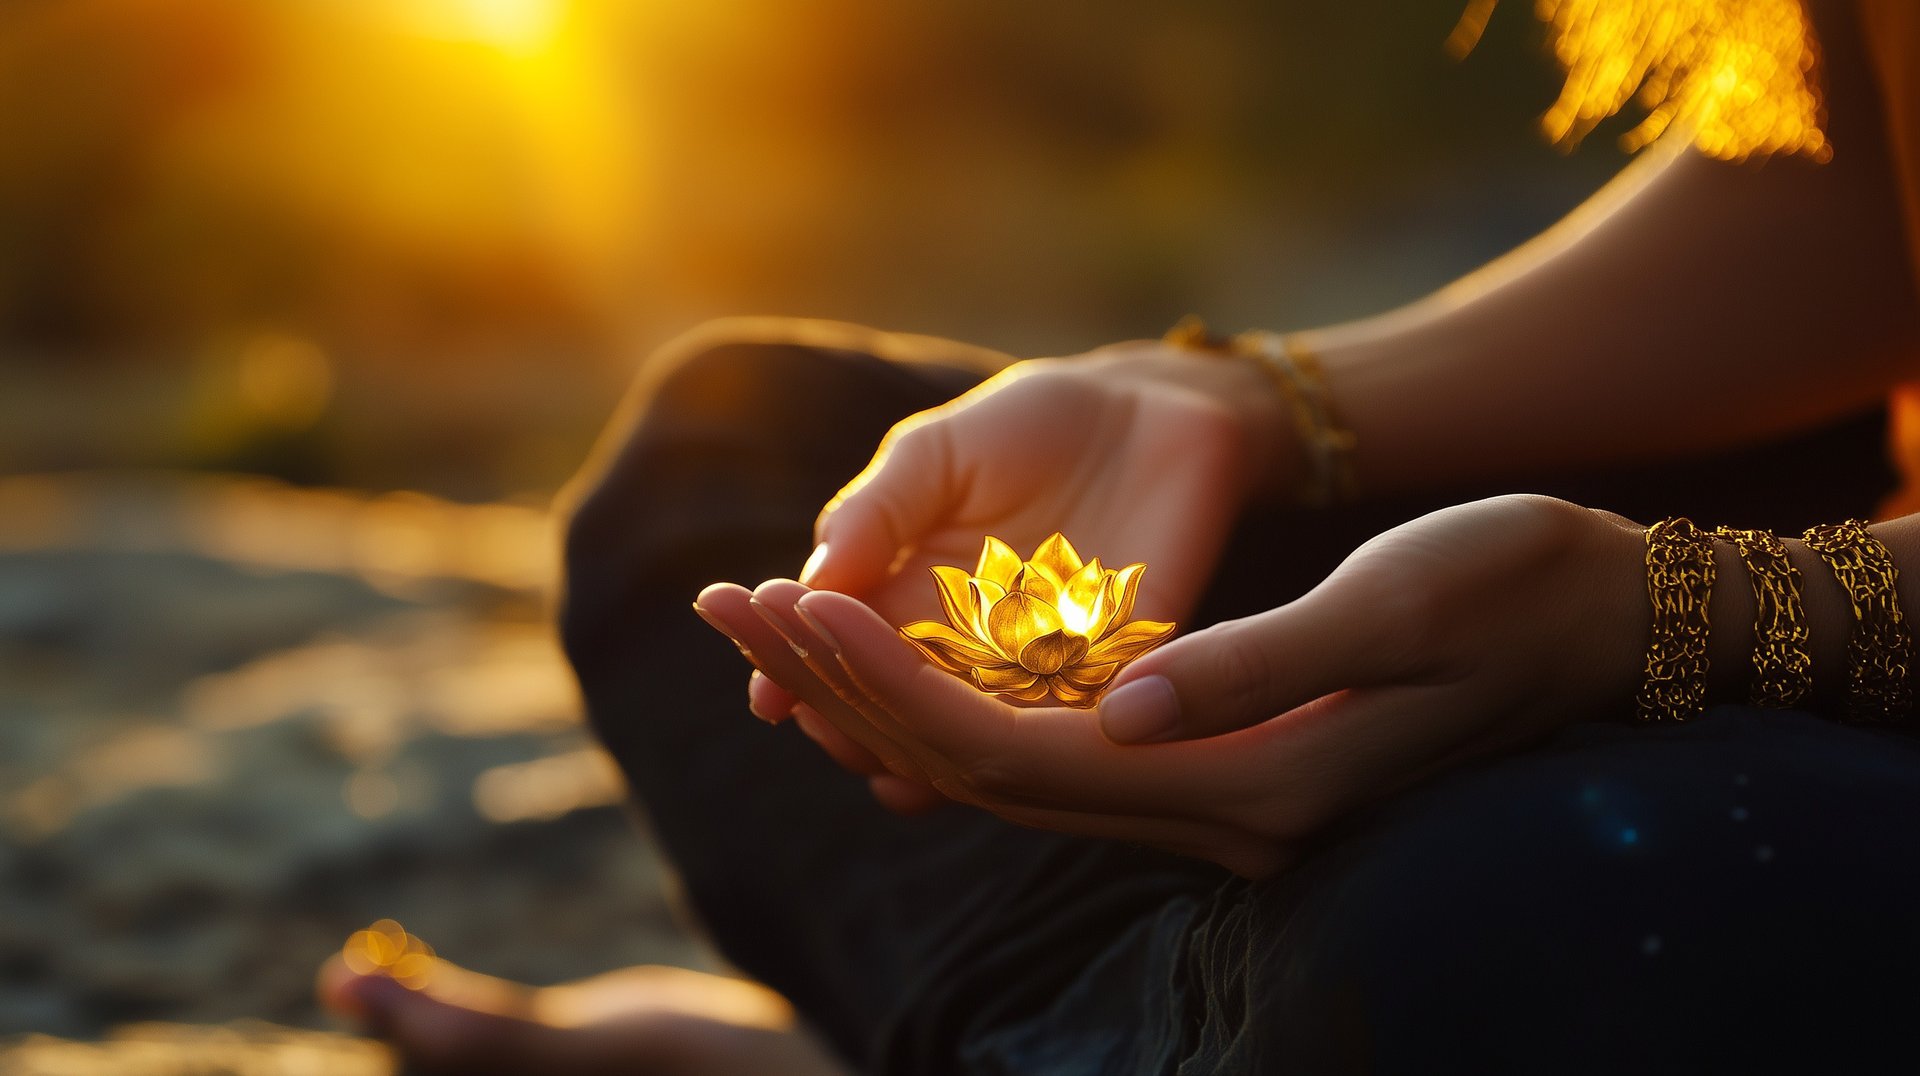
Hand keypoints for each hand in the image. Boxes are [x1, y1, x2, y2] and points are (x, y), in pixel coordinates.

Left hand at [704, 495, 1647, 877]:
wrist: (1590, 625)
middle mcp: (1206, 812)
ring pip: (994, 768)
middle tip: (727, 604)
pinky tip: (886, 659)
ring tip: (771, 621)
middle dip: (844, 689)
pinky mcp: (1204, 767)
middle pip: (975, 772)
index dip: (889, 683)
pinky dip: (948, 703)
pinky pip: (1042, 754)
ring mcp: (1203, 800)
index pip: (1015, 753)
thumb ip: (1257, 671)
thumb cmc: (1509, 593)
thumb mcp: (1396, 614)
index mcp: (1242, 785)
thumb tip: (1118, 710)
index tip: (790, 600)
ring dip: (877, 697)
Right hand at [744, 340, 1293, 785]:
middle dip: (853, 727)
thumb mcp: (935, 453)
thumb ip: (876, 512)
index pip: (841, 654)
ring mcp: (1035, 667)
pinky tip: (990, 759)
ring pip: (970, 737)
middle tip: (824, 728)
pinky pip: (1069, 728)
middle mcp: (963, 649)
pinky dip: (1032, 751)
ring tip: (886, 760)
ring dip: (924, 755)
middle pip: (894, 711)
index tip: (769, 693)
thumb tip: (809, 581)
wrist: (1155, 411)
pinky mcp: (1115, 670)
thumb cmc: (1032, 423)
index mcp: (907, 598)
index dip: (800, 676)